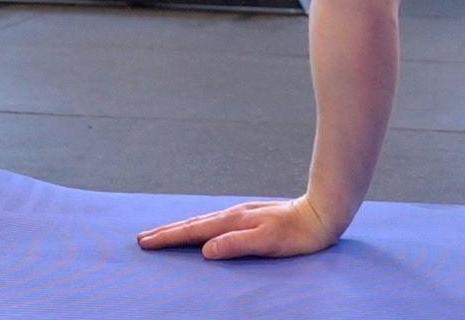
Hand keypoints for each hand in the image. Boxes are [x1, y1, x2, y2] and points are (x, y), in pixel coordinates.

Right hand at [137, 195, 341, 259]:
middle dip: (167, 231)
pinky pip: (215, 223)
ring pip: (203, 222)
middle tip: (142, 238)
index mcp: (233, 222)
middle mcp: (234, 215)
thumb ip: (236, 244)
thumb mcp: (268, 242)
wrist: (322, 214)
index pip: (193, 232)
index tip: (145, 242)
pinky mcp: (250, 217)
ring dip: (180, 228)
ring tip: (163, 233)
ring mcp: (242, 215)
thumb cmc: (298, 234)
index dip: (169, 238)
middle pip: (193, 224)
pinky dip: (199, 227)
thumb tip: (206, 250)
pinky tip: (200, 230)